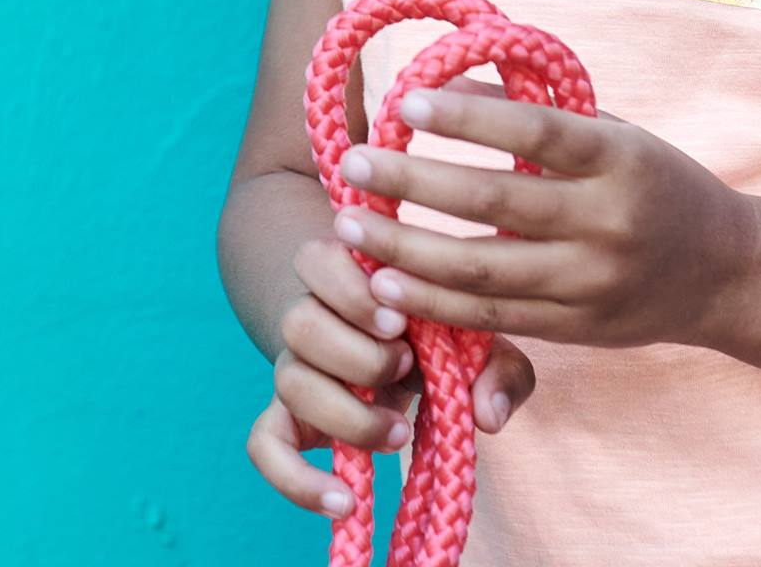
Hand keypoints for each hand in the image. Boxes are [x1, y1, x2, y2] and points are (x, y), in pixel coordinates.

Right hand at [245, 228, 536, 520]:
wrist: (391, 340)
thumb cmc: (434, 327)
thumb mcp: (470, 333)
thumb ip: (495, 364)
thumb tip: (490, 414)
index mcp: (347, 270)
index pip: (319, 260)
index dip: (354, 291)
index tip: (401, 320)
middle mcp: (309, 314)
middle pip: (300, 324)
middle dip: (358, 354)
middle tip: (406, 364)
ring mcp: (295, 367)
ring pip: (289, 381)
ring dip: (345, 413)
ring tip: (399, 430)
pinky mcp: (286, 419)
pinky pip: (265, 445)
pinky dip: (295, 479)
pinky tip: (344, 501)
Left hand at [331, 76, 758, 351]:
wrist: (723, 271)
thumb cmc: (653, 181)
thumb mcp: (613, 133)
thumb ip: (540, 114)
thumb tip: (452, 84)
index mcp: (620, 157)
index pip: (536, 131)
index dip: (469, 118)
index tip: (407, 101)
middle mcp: (608, 220)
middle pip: (496, 203)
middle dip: (414, 183)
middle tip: (353, 165)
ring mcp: (590, 281)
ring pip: (482, 270)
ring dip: (406, 251)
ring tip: (349, 230)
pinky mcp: (574, 329)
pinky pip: (492, 317)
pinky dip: (433, 301)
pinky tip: (387, 284)